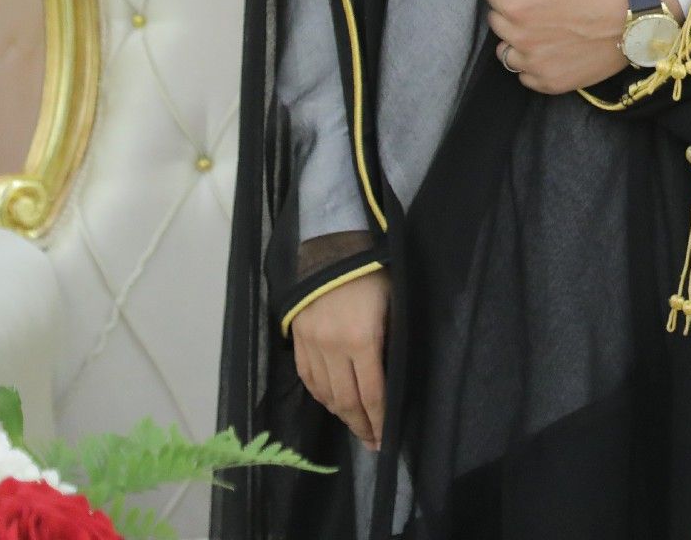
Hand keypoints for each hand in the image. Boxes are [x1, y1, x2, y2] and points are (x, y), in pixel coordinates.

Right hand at [291, 267, 390, 449]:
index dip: (379, 419)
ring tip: (355, 426)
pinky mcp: (298, 340)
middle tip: (372, 441)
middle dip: (361, 425)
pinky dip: (321, 396)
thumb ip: (390, 342)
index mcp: (362, 340)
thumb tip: (392, 378)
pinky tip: (332, 404)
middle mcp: (334, 348)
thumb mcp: (392, 305)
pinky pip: (308, 378)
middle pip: (347, 401)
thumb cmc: (372, 274)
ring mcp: (312, 346)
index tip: (385, 438)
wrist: (331, 248)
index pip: (373, 393)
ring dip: (341, 414)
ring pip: (326, 394)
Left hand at [484, 0, 673, 94]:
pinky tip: (553, 51)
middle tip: (541, 6)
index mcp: (518, 7)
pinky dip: (533, 64)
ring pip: (506, 52)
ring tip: (544, 31)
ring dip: (517, 40)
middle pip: (497, 22)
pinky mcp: (550, 83)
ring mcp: (534, 65)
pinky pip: (525, 76)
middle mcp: (520, 40)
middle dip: (512, 10)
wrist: (634, 19)